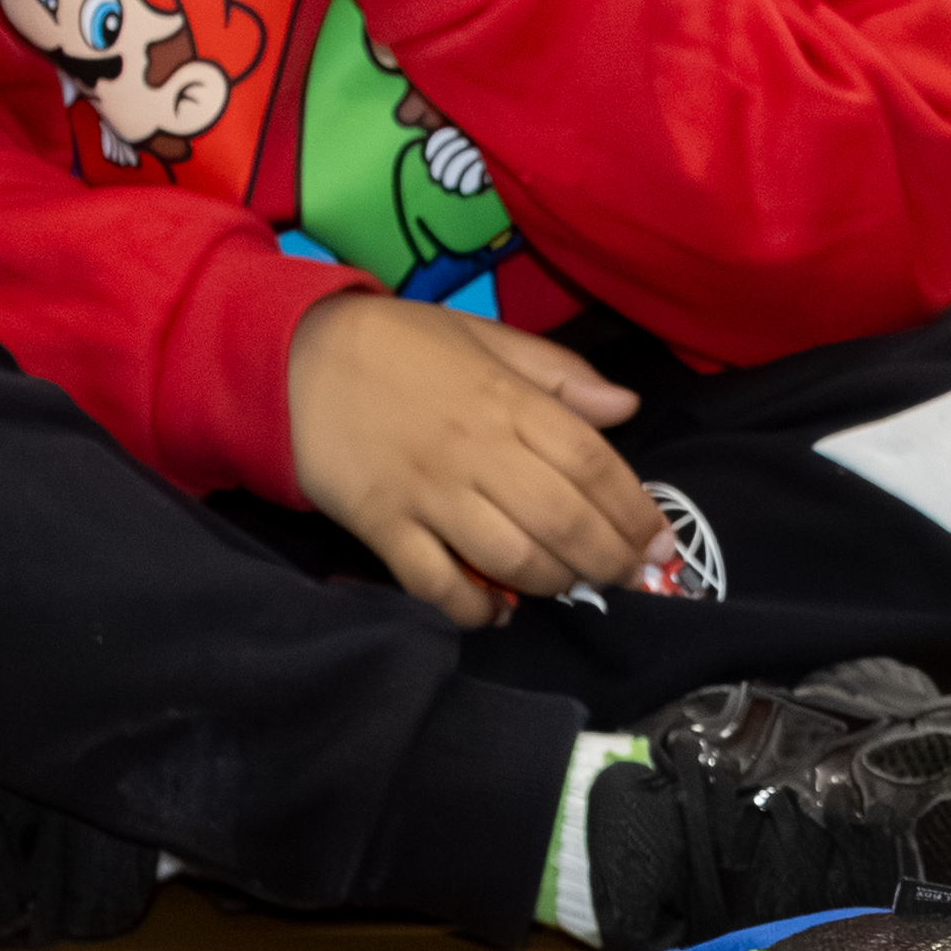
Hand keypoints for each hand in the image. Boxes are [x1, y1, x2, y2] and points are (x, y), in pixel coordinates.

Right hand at [288, 288, 662, 624]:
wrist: (290, 356)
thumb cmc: (396, 344)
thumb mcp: (483, 336)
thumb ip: (558, 374)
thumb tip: (626, 406)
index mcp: (509, 401)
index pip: (592, 464)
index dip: (634, 510)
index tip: (660, 541)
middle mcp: (477, 451)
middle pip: (562, 519)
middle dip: (607, 558)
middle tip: (630, 577)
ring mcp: (427, 493)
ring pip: (509, 557)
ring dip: (551, 582)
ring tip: (570, 585)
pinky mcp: (380, 526)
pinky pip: (432, 582)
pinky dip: (469, 608)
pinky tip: (494, 613)